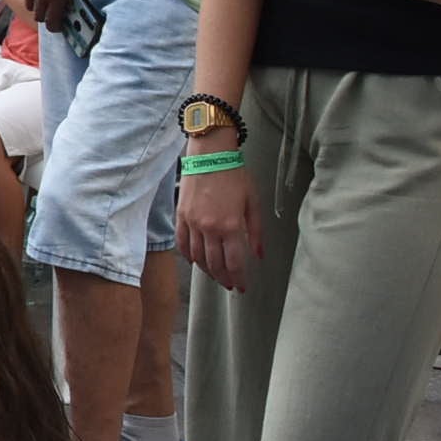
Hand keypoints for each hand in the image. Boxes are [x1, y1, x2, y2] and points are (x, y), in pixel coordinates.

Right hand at [178, 159, 264, 291]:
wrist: (209, 154)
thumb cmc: (234, 174)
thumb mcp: (252, 202)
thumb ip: (256, 231)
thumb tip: (259, 254)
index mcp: (230, 225)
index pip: (234, 263)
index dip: (239, 279)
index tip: (242, 287)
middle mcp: (209, 228)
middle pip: (215, 264)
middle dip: (224, 279)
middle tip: (230, 285)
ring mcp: (192, 223)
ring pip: (198, 257)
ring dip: (207, 271)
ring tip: (216, 275)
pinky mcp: (181, 216)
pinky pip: (182, 244)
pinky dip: (189, 256)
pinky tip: (196, 261)